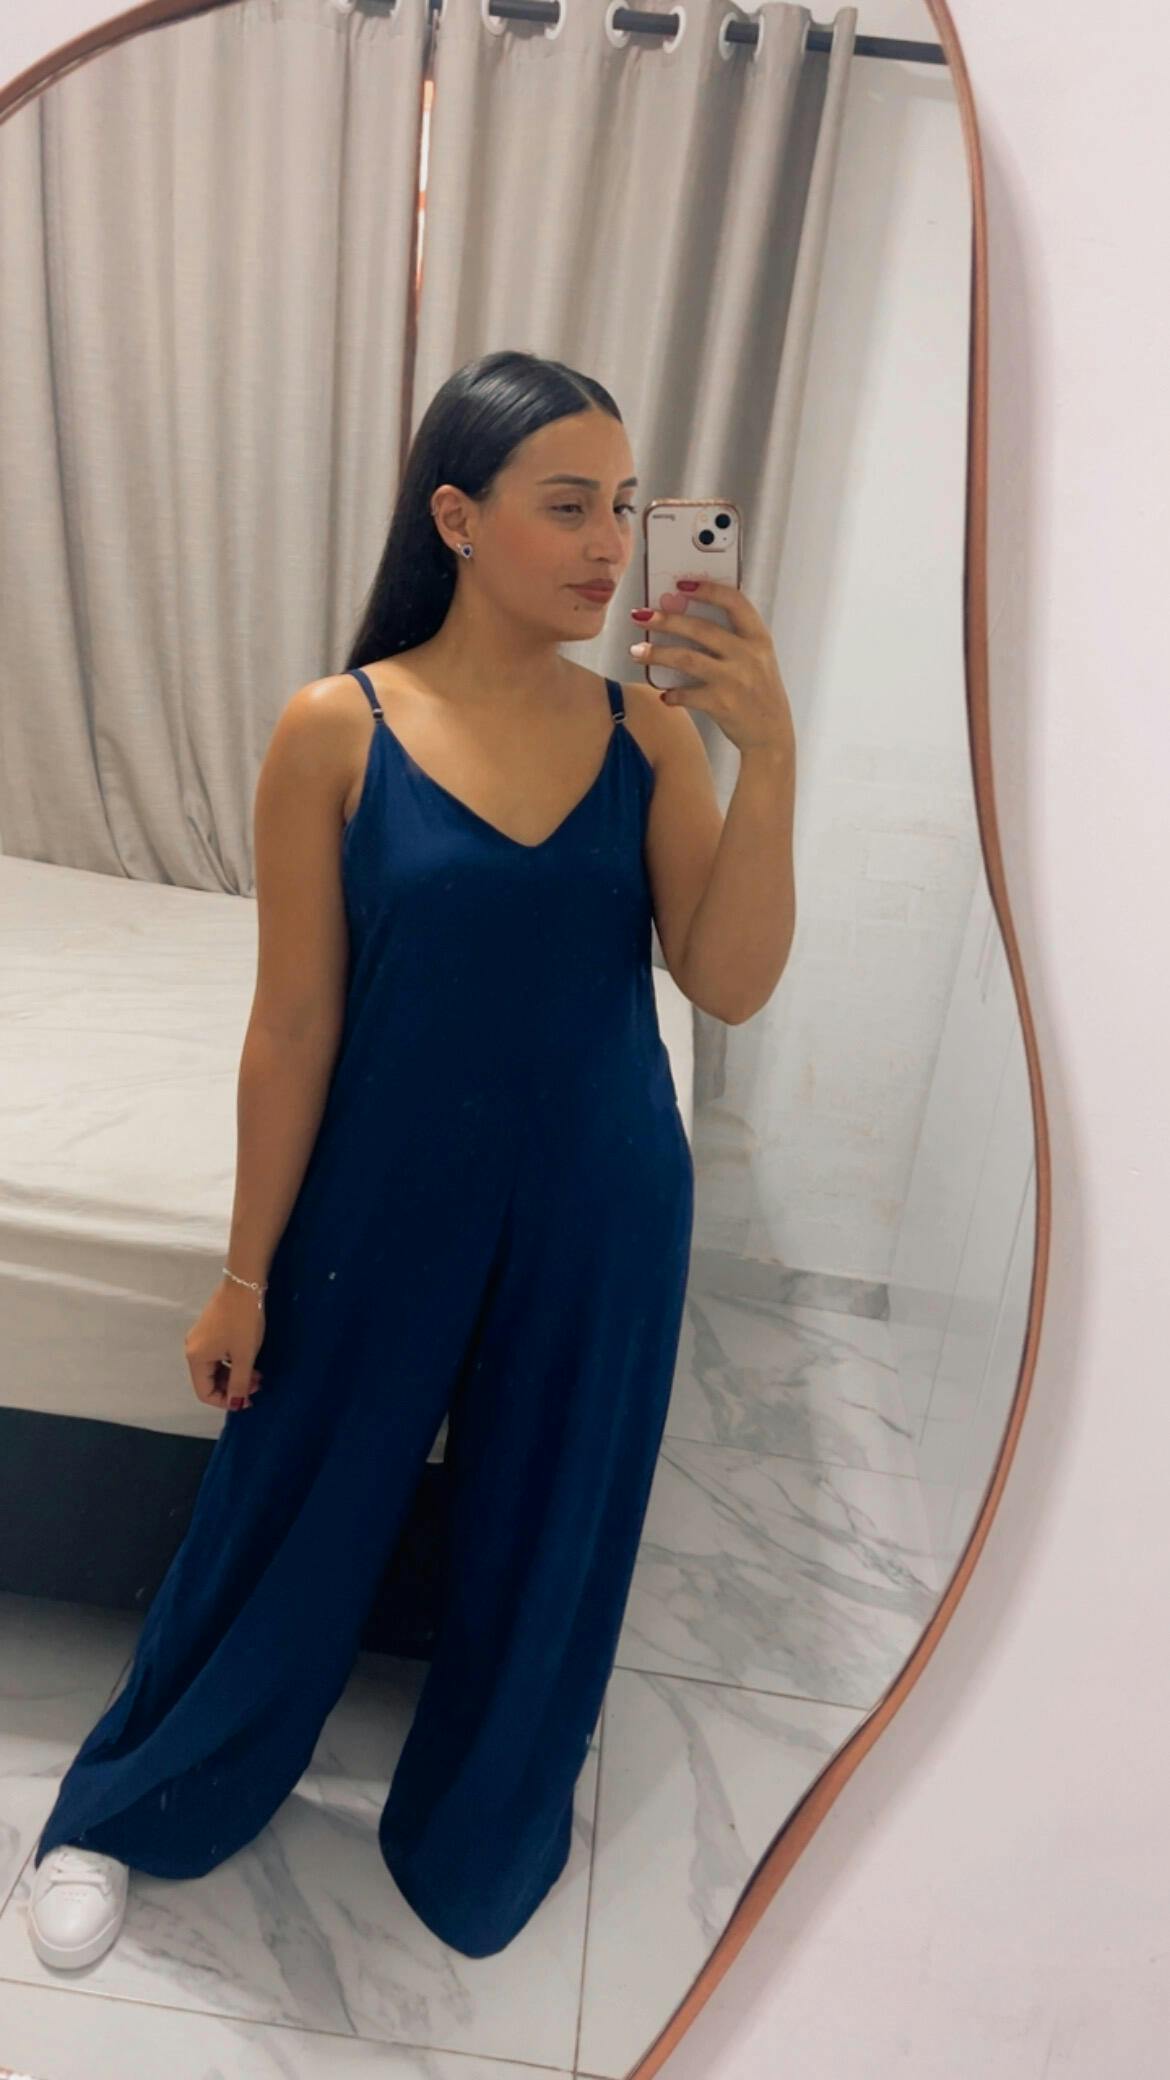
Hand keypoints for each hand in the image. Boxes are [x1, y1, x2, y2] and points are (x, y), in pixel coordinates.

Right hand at [184, 1284, 264, 1411]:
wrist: (244, 1283)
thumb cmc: (244, 1321)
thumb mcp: (244, 1355)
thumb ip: (240, 1383)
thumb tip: (236, 1405)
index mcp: (196, 1358)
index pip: (204, 1392)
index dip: (225, 1401)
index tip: (247, 1401)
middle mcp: (192, 1349)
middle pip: (209, 1380)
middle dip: (232, 1387)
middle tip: (258, 1386)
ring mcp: (200, 1338)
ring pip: (215, 1367)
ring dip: (235, 1374)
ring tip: (257, 1374)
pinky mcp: (210, 1329)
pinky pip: (218, 1354)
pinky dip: (232, 1362)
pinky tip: (249, 1360)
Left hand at [630, 577, 794, 760]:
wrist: (772, 736)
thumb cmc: (760, 693)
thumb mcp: (758, 659)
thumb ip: (733, 639)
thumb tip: (682, 615)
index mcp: (759, 638)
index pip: (735, 602)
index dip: (707, 589)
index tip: (681, 584)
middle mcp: (748, 655)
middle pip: (700, 628)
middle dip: (666, 620)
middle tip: (641, 616)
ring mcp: (735, 680)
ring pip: (686, 658)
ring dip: (657, 653)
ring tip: (636, 651)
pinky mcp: (722, 704)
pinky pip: (686, 694)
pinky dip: (671, 694)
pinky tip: (662, 695)